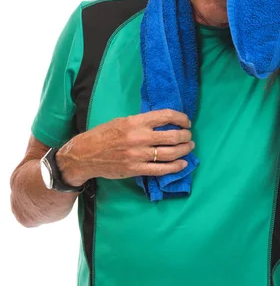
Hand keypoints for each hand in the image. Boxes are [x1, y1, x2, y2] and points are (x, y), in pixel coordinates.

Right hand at [56, 109, 193, 185]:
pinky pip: (162, 170)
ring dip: (184, 150)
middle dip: (186, 136)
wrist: (85, 155)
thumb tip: (164, 122)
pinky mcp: (136, 170)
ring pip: (170, 153)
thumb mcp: (122, 121)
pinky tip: (183, 164)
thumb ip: (142, 122)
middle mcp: (139, 137)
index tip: (186, 121)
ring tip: (189, 147)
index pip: (166, 116)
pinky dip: (176, 167)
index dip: (181, 118)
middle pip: (173, 136)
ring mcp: (138, 155)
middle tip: (189, 136)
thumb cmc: (103, 135)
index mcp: (135, 121)